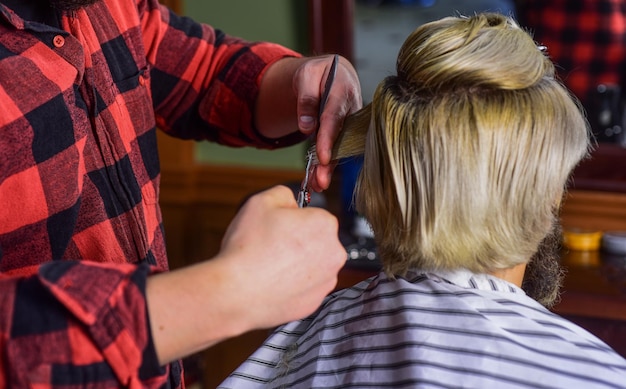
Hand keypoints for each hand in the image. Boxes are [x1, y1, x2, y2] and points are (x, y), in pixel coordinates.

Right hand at [217, 185, 346, 328]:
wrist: (237, 292)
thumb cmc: (249, 247)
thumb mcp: (261, 201)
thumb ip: (283, 193)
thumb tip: (291, 201)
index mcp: (325, 224)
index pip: (313, 215)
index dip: (292, 220)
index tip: (276, 228)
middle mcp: (334, 253)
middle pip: (316, 241)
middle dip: (298, 242)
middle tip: (271, 246)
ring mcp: (327, 281)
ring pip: (312, 265)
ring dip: (296, 264)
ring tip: (269, 266)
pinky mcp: (316, 302)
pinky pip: (305, 288)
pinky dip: (292, 285)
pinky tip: (273, 283)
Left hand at [256, 55, 361, 190]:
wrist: (331, 72)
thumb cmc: (318, 73)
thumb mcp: (306, 76)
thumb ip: (306, 98)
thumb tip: (306, 126)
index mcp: (343, 89)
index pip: (334, 116)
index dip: (329, 138)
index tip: (323, 157)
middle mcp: (352, 108)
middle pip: (340, 137)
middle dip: (331, 161)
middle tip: (320, 180)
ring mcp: (351, 121)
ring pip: (339, 147)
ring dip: (328, 168)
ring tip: (317, 185)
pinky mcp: (346, 131)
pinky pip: (336, 148)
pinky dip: (327, 164)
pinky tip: (318, 180)